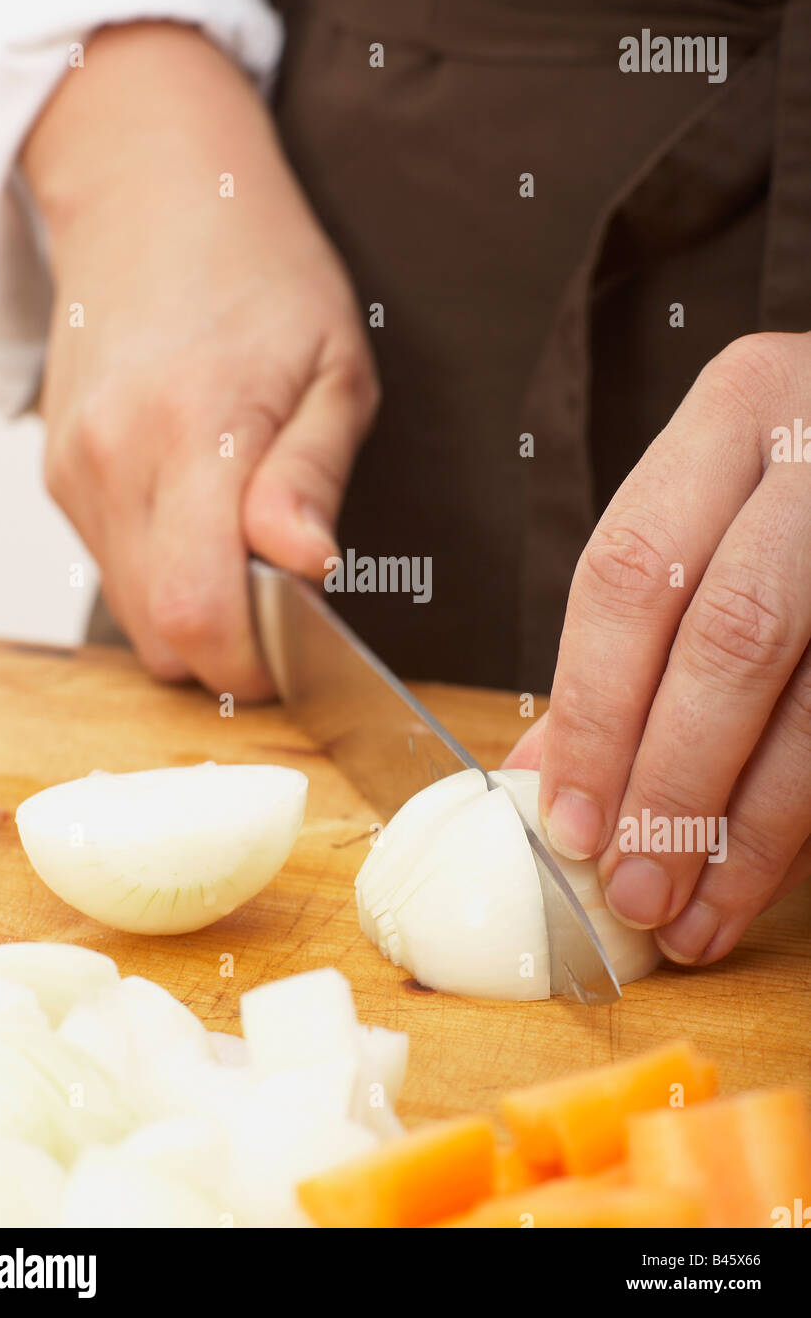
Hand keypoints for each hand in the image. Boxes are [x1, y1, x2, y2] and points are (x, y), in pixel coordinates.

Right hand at [23, 23, 377, 699]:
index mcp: (195, 430)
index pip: (197, 613)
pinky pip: (111, 567)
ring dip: (194, 609)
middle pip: (159, 635)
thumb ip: (312, 476)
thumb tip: (306, 567)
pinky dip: (161, 571)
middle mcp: (113, 459)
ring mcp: (73, 469)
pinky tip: (198, 513)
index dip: (254, 662)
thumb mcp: (334, 366)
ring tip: (245, 542)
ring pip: (132, 611)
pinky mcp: (58, 473)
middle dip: (230, 649)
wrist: (153, 193)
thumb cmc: (263, 271)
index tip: (302, 647)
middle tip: (287, 600)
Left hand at [506, 332, 810, 964]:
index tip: (568, 822)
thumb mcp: (709, 509)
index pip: (632, 574)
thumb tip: (541, 773)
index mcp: (739, 410)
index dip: (595, 712)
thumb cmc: (796, 485)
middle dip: (675, 787)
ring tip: (698, 917)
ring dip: (753, 834)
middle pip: (733, 641)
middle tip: (633, 890)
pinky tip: (769, 877)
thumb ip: (630, 627)